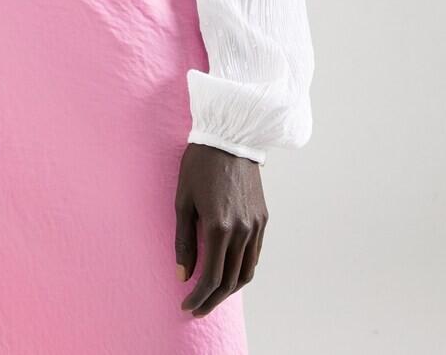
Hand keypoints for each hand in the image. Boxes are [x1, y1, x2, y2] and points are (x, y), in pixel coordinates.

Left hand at [173, 142, 267, 316]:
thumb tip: (182, 275)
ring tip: (212, 296)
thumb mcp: (183, 200)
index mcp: (219, 227)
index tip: (186, 306)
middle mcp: (242, 231)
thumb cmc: (199, 165)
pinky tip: (229, 272)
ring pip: (246, 272)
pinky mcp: (263, 218)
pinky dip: (242, 270)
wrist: (229, 137)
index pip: (211, 278)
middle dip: (212, 300)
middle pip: (230, 281)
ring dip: (229, 290)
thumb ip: (183, 241)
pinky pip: (254, 255)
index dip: (198, 297)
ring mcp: (255, 226)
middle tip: (197, 308)